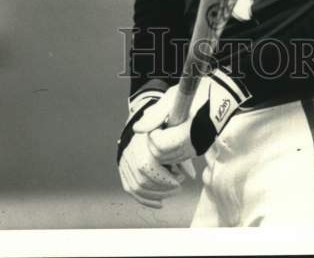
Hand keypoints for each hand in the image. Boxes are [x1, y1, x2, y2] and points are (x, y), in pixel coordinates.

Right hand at [117, 90, 184, 208]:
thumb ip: (181, 145)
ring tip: (171, 190)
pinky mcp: (123, 167)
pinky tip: (159, 202)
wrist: (144, 112)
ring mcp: (125, 159)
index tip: (180, 178)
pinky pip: (130, 187)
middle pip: (142, 180)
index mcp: (141, 139)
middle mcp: (129, 150)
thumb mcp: (174, 121)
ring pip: (136, 187)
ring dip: (156, 194)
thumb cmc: (164, 116)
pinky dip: (145, 198)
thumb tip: (190, 175)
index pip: (147, 166)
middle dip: (163, 187)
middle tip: (178, 185)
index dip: (165, 178)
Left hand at [134, 70, 248, 164]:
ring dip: (162, 146)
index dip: (152, 134)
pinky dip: (170, 149)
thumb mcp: (174, 96)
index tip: (157, 121)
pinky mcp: (199, 149)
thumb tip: (137, 129)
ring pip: (169, 159)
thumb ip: (155, 114)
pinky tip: (174, 132)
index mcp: (187, 133)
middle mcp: (193, 146)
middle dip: (154, 142)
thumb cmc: (201, 91)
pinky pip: (178, 157)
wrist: (226, 94)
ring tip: (167, 126)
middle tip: (159, 124)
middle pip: (161, 156)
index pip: (159, 146)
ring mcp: (197, 149)